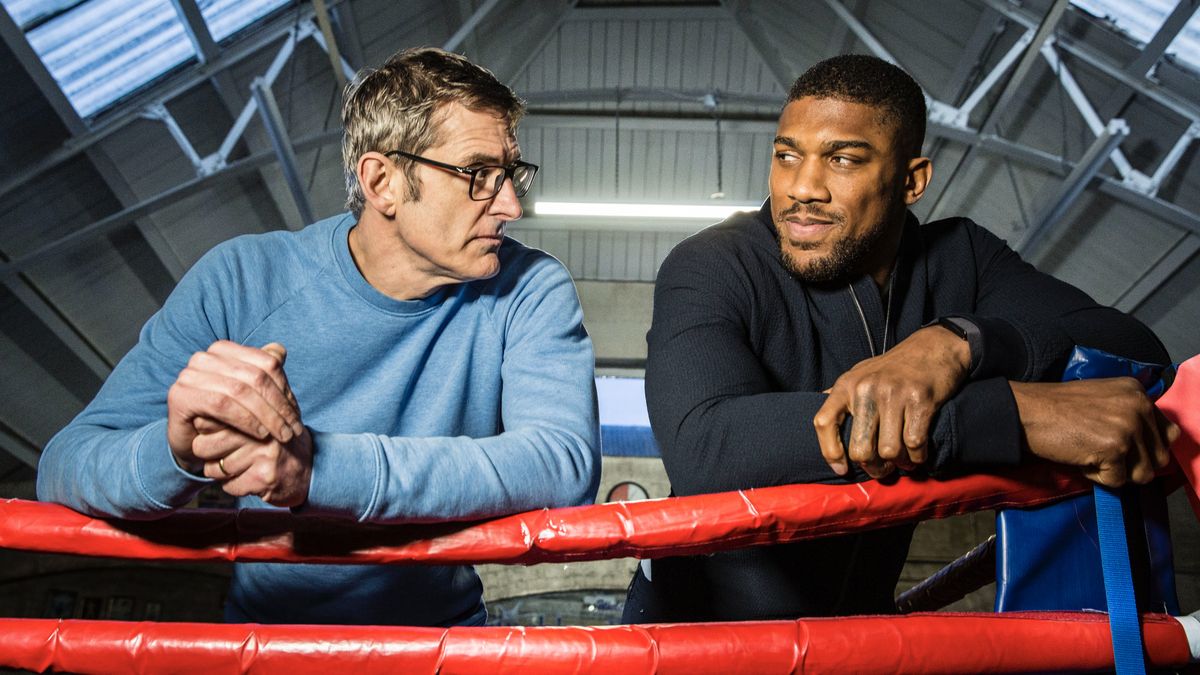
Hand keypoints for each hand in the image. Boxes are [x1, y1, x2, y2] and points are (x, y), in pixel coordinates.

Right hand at [167, 342, 302, 470]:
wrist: (190, 443)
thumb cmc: (223, 418)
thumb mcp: (248, 394)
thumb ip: (263, 371)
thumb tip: (280, 350)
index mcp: (223, 350)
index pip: (267, 363)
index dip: (286, 389)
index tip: (297, 414)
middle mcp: (204, 358)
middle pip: (256, 377)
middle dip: (280, 406)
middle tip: (294, 429)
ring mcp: (189, 375)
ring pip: (241, 391)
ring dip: (267, 416)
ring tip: (282, 435)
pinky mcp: (180, 396)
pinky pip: (222, 405)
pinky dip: (246, 420)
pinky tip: (260, 434)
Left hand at [194, 425, 313, 506]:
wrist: (310, 470)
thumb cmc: (274, 443)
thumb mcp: (257, 419)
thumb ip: (229, 414)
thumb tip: (196, 418)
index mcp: (256, 412)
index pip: (207, 421)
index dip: (206, 433)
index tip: (219, 434)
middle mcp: (261, 429)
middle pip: (204, 445)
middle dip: (208, 455)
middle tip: (227, 454)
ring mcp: (263, 452)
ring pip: (214, 468)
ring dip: (221, 472)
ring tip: (242, 466)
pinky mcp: (264, 476)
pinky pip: (228, 486)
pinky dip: (234, 486)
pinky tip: (251, 478)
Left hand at [814, 325, 970, 477]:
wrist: (933, 347)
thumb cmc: (893, 368)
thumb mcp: (860, 374)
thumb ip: (841, 397)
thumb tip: (822, 423)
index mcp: (846, 385)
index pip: (823, 423)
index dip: (829, 452)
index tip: (841, 469)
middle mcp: (866, 389)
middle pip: (860, 449)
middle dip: (873, 467)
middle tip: (883, 469)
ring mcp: (894, 394)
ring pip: (889, 451)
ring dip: (898, 464)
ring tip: (903, 461)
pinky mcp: (921, 401)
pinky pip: (915, 444)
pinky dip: (918, 457)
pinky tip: (918, 454)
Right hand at [1011, 378, 1179, 486]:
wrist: (1024, 412)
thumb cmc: (1055, 408)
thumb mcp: (1102, 398)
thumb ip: (1129, 414)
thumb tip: (1150, 448)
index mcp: (1137, 392)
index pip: (1169, 433)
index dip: (1147, 448)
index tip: (1128, 450)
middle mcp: (1139, 406)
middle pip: (1158, 457)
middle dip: (1132, 463)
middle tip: (1101, 451)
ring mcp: (1128, 427)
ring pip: (1142, 473)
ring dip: (1115, 471)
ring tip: (1089, 453)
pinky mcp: (1115, 448)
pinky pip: (1117, 482)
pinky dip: (1096, 477)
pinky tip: (1079, 458)